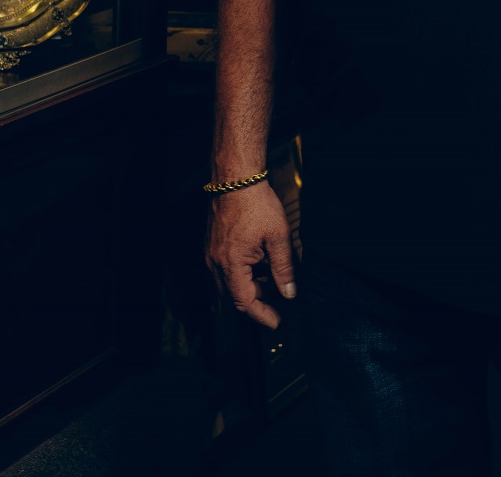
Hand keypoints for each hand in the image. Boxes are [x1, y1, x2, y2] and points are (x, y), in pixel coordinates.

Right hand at [205, 181, 295, 328]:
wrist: (236, 178)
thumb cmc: (257, 204)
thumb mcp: (278, 237)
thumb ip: (283, 269)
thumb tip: (289, 294)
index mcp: (231, 264)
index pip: (245, 303)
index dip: (262, 316)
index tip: (277, 322)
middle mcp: (215, 263)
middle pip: (234, 297)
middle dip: (256, 304)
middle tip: (278, 306)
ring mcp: (211, 255)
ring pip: (229, 285)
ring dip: (249, 289)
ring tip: (271, 283)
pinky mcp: (212, 246)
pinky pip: (224, 271)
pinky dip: (241, 276)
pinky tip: (258, 267)